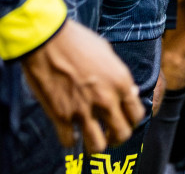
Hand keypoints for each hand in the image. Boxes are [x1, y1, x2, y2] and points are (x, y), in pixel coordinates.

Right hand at [19, 20, 144, 152]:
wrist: (48, 39)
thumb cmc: (77, 41)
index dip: (130, 120)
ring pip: (98, 146)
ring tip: (90, 138)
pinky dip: (69, 140)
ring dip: (94, 144)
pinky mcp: (61, 116)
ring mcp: (84, 109)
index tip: (122, 118)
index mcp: (121, 82)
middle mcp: (106, 99)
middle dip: (116, 137)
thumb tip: (129, 91)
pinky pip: (69, 142)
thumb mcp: (108, 53)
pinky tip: (68, 131)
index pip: (137, 115)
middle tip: (108, 133)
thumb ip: (119, 76)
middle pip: (122, 134)